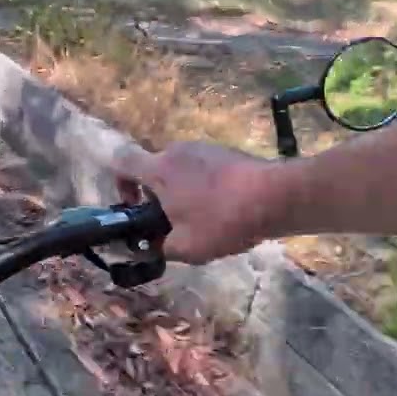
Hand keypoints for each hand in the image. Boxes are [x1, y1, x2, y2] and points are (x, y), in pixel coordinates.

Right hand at [110, 141, 286, 263]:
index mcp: (158, 170)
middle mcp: (176, 151)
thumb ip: (160, 248)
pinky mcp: (226, 151)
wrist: (277, 196)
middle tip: (172, 221)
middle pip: (153, 168)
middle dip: (156, 194)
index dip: (119, 183)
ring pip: (180, 169)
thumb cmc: (223, 220)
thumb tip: (152, 247)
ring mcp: (204, 148)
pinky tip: (225, 208)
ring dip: (182, 190)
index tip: (134, 205)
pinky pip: (203, 168)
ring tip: (203, 217)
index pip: (121, 162)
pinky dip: (205, 185)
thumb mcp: (186, 247)